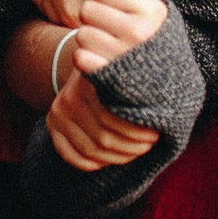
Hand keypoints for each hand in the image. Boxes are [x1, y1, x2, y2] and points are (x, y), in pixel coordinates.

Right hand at [45, 27, 161, 172]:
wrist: (86, 55)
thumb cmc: (117, 66)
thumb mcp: (127, 65)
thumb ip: (138, 81)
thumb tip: (165, 102)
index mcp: (88, 82)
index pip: (113, 119)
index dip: (137, 131)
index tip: (156, 131)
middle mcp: (69, 98)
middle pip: (104, 138)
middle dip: (132, 146)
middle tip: (151, 142)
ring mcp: (58, 113)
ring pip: (91, 150)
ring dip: (118, 157)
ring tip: (138, 150)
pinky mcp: (51, 124)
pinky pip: (70, 155)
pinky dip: (93, 163)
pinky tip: (110, 159)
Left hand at [68, 0, 167, 74]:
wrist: (163, 85)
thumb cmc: (153, 37)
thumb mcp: (150, 6)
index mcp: (149, 9)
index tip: (117, 10)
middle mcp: (138, 32)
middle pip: (87, 9)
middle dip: (94, 19)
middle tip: (109, 29)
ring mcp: (122, 55)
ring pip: (81, 34)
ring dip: (89, 41)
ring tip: (106, 46)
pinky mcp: (108, 77)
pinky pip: (79, 58)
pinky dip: (86, 61)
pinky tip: (101, 62)